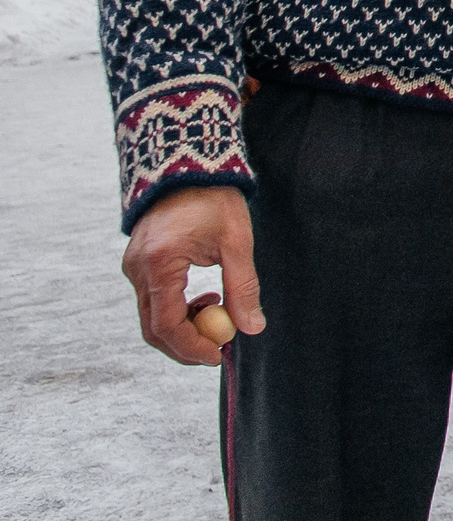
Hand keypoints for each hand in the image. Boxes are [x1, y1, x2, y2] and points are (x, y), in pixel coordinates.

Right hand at [123, 185, 262, 365]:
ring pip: (152, 316)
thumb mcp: (237, 242)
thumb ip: (243, 287)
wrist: (189, 165)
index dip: (191, 347)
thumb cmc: (215, 199)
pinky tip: (205, 294)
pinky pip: (152, 300)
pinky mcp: (138, 264)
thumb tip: (252, 328)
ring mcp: (133, 267)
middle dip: (186, 345)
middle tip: (219, 348)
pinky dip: (176, 308)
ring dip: (184, 326)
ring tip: (219, 308)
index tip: (218, 356)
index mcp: (160, 264)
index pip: (167, 325)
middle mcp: (137, 269)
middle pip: (153, 328)